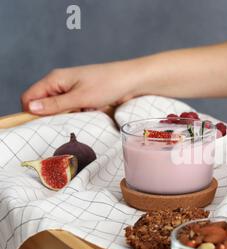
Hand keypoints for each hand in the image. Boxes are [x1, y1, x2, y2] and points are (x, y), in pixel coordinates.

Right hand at [21, 61, 139, 115]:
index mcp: (55, 79)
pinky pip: (73, 109)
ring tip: (81, 118)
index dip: (31, 113)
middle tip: (65, 124)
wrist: (133, 80)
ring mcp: (73, 90)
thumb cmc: (109, 84)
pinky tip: (89, 115)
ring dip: (67, 117)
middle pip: (43, 105)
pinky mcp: (84, 96)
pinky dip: (78, 115)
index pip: (29, 97)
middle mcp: (61, 83)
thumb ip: (56, 105)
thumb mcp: (80, 98)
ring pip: (59, 109)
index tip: (43, 126)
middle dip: (51, 117)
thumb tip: (31, 109)